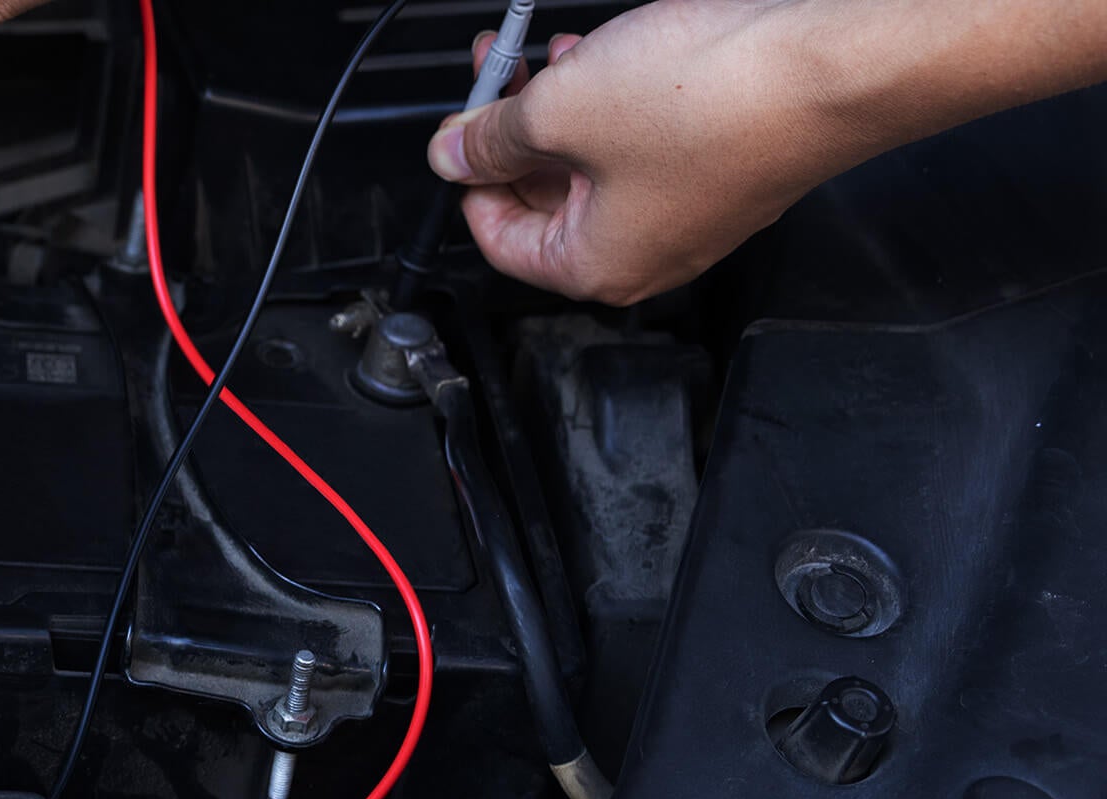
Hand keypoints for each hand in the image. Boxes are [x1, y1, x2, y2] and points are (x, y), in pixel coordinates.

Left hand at [424, 2, 882, 304]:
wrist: (829, 66)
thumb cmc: (710, 102)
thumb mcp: (556, 110)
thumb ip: (490, 137)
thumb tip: (453, 152)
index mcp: (598, 265)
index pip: (499, 240)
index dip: (468, 178)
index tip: (459, 131)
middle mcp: (649, 250)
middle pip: (546, 196)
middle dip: (512, 128)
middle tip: (492, 71)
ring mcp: (692, 207)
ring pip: (596, 160)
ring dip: (559, 104)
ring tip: (541, 48)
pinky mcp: (725, 162)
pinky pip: (646, 139)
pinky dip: (613, 99)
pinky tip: (604, 52)